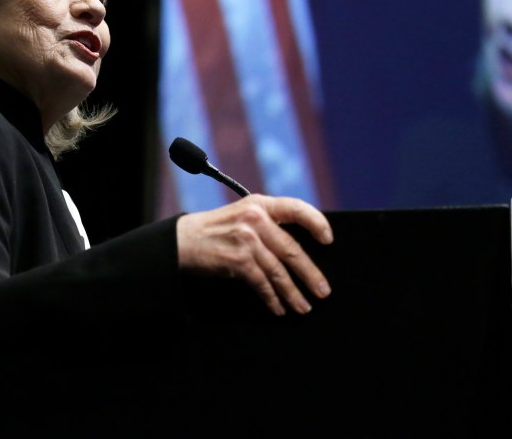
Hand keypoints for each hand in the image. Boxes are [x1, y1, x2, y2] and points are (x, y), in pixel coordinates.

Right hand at [175, 194, 332, 315]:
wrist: (182, 240)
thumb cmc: (214, 230)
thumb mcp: (241, 214)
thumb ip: (266, 222)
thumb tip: (297, 247)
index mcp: (260, 204)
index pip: (296, 208)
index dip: (317, 223)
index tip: (328, 240)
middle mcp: (255, 218)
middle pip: (292, 249)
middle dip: (310, 273)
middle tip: (323, 291)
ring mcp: (247, 239)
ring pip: (279, 271)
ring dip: (293, 293)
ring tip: (303, 306)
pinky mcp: (239, 260)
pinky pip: (263, 284)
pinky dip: (272, 299)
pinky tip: (278, 308)